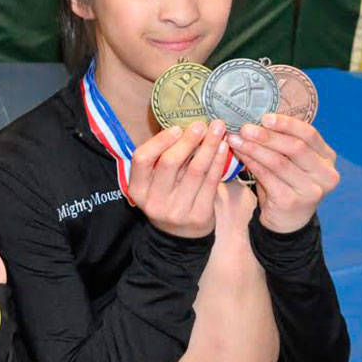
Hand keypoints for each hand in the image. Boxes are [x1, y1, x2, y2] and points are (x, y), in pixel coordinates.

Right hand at [126, 119, 231, 237]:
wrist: (180, 236)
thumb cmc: (168, 198)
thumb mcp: (155, 183)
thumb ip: (164, 159)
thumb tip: (185, 127)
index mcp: (137, 189)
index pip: (141, 159)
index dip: (160, 140)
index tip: (177, 128)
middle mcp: (153, 201)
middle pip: (169, 162)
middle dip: (188, 140)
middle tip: (202, 125)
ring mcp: (176, 210)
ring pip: (195, 170)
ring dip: (209, 146)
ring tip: (218, 130)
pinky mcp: (198, 215)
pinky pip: (211, 182)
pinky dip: (218, 162)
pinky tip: (223, 148)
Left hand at [226, 113, 339, 232]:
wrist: (287, 219)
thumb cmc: (288, 182)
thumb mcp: (294, 161)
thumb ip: (285, 142)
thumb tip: (258, 117)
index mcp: (328, 158)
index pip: (310, 135)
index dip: (287, 124)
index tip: (265, 117)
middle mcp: (326, 174)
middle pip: (295, 148)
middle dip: (267, 136)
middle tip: (245, 128)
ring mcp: (311, 190)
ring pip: (279, 162)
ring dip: (254, 149)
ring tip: (236, 139)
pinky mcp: (292, 201)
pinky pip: (267, 177)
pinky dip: (252, 163)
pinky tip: (240, 155)